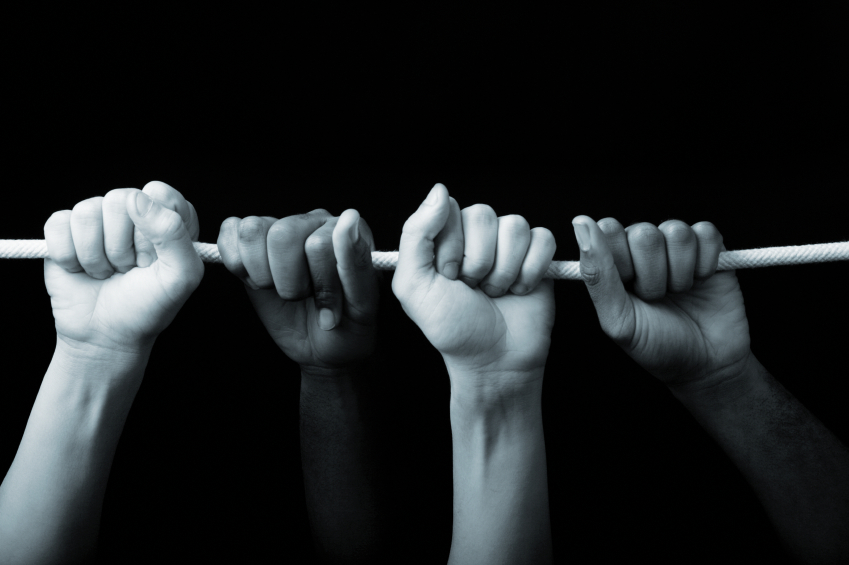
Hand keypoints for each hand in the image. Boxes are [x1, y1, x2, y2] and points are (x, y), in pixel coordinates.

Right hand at [43, 181, 203, 353]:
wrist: (106, 336)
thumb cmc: (148, 306)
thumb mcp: (180, 277)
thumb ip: (173, 233)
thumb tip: (137, 198)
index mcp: (168, 217)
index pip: (158, 193)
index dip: (153, 229)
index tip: (154, 258)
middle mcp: (133, 212)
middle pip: (120, 199)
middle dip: (122, 246)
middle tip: (128, 269)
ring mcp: (98, 219)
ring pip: (87, 212)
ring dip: (95, 255)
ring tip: (107, 272)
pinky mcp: (64, 230)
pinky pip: (58, 223)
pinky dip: (68, 256)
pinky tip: (81, 270)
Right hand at [217, 209, 378, 372]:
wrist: (322, 348)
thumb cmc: (348, 327)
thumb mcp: (362, 304)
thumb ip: (355, 262)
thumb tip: (349, 218)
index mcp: (348, 230)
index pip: (318, 245)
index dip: (319, 285)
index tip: (331, 310)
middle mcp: (314, 221)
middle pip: (282, 235)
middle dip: (289, 282)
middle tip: (303, 299)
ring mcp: (281, 228)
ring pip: (253, 230)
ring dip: (262, 273)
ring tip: (279, 289)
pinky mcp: (252, 241)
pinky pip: (230, 229)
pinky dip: (236, 262)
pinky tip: (255, 281)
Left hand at [391, 184, 556, 395]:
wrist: (493, 361)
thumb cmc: (452, 328)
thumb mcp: (414, 285)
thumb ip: (416, 235)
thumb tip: (440, 190)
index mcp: (444, 238)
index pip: (449, 210)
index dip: (450, 247)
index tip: (448, 278)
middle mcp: (476, 236)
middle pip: (483, 214)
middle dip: (478, 260)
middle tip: (473, 288)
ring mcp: (509, 245)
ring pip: (515, 225)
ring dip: (504, 269)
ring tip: (495, 291)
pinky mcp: (539, 255)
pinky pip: (543, 238)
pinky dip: (531, 269)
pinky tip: (520, 289)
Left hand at [571, 215, 750, 389]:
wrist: (705, 364)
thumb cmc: (656, 344)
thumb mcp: (618, 319)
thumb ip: (597, 274)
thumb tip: (581, 223)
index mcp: (614, 260)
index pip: (608, 230)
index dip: (620, 261)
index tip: (628, 289)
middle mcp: (642, 247)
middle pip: (644, 233)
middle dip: (652, 275)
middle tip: (656, 298)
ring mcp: (675, 244)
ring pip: (677, 232)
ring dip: (680, 272)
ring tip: (678, 293)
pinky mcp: (709, 244)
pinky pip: (706, 233)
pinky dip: (706, 263)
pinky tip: (701, 281)